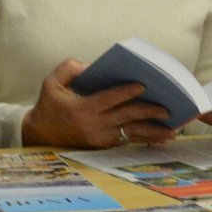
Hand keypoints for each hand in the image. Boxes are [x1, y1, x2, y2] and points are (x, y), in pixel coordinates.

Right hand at [21, 59, 178, 149]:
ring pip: (130, 134)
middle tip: (167, 109)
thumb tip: (92, 66)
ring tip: (172, 132)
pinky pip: (127, 141)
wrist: (39, 134)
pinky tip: (160, 139)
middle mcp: (93, 126)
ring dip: (152, 133)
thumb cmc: (49, 104)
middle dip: (148, 112)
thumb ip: (70, 68)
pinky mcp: (102, 146)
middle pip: (126, 117)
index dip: (126, 92)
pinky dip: (144, 139)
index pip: (109, 99)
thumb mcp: (52, 82)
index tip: (143, 86)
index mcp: (82, 109)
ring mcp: (99, 138)